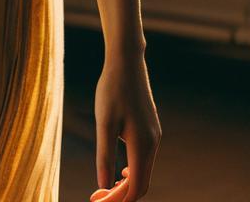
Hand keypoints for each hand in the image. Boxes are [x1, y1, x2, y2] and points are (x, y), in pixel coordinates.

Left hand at [90, 52, 160, 200]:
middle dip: (120, 195)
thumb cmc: (112, 89)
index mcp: (142, 145)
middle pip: (141, 184)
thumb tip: (102, 183)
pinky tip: (119, 170)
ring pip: (144, 172)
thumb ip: (104, 154)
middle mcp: (152, 143)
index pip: (134, 188)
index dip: (116, 200)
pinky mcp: (151, 128)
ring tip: (104, 188)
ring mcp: (154, 135)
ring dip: (126, 184)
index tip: (95, 200)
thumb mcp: (104, 122)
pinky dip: (132, 170)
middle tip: (97, 198)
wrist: (127, 62)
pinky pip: (144, 159)